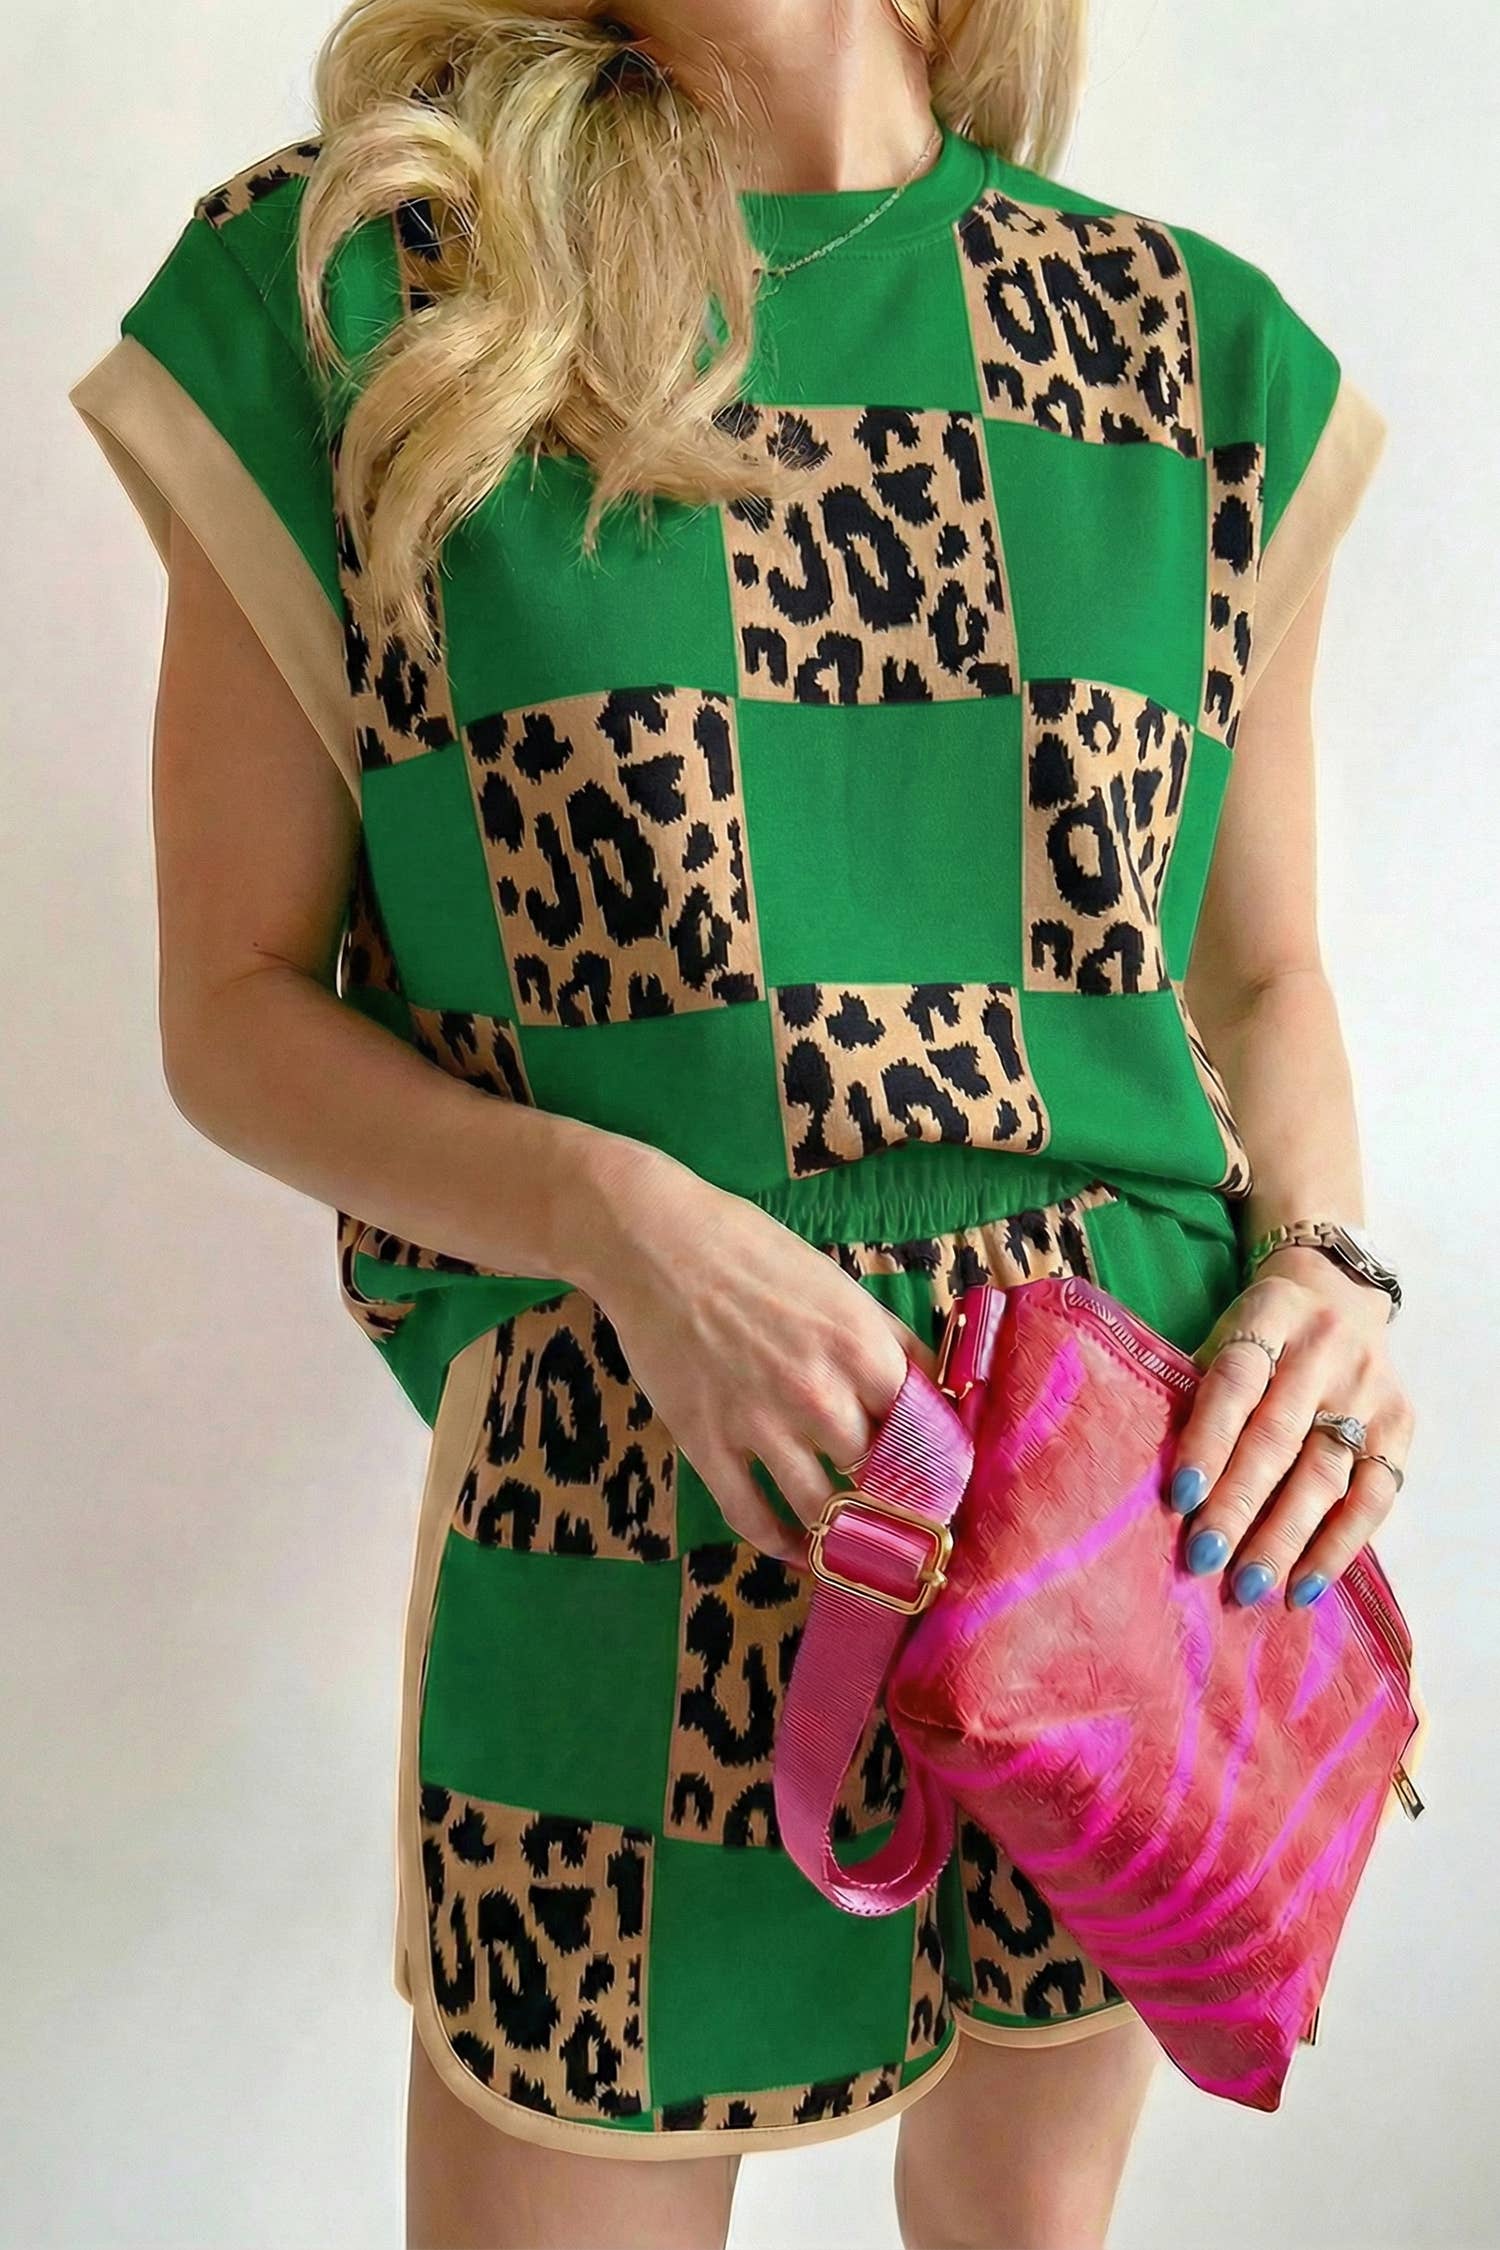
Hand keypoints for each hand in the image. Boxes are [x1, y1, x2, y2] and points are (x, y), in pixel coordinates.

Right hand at [575, 1145, 936, 1566]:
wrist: (656, 1244)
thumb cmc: (753, 1252)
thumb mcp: (840, 1286)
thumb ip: (889, 1341)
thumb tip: (936, 1389)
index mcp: (864, 1350)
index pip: (928, 1432)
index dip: (937, 1462)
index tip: (940, 1481)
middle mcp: (822, 1396)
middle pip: (881, 1476)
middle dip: (889, 1493)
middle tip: (895, 1509)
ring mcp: (762, 1426)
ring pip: (825, 1510)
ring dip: (843, 1531)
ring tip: (854, 1541)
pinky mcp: (708, 1445)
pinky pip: (753, 1517)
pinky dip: (779, 1544)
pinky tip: (795, 1549)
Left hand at [1167, 1246, 1413, 1607]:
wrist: (1338, 1296)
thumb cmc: (1258, 1336)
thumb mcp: (1222, 1339)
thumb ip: (1195, 1395)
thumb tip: (1160, 1485)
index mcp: (1270, 1318)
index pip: (1235, 1384)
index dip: (1208, 1441)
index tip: (1180, 1498)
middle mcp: (1325, 1352)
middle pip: (1278, 1437)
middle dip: (1240, 1505)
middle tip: (1206, 1560)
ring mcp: (1369, 1390)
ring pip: (1326, 1474)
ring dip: (1285, 1538)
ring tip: (1249, 1586)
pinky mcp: (1400, 1426)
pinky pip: (1374, 1497)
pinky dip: (1339, 1546)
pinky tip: (1304, 1585)